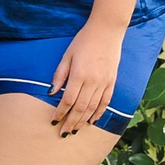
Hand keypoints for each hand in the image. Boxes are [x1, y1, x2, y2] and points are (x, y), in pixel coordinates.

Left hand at [48, 19, 124, 136]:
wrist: (107, 32)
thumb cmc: (83, 42)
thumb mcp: (67, 56)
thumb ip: (59, 75)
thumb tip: (51, 93)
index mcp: (79, 75)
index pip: (67, 100)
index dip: (60, 113)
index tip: (54, 121)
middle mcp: (93, 82)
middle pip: (80, 108)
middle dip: (71, 122)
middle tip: (63, 133)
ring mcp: (104, 83)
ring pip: (93, 108)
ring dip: (83, 121)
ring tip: (75, 130)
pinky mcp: (112, 82)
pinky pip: (105, 102)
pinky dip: (99, 113)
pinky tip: (92, 121)